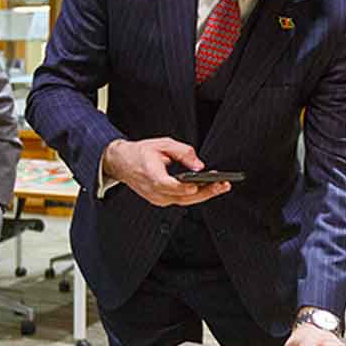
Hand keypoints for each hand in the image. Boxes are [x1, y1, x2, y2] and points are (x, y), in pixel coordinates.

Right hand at [103, 137, 230, 206]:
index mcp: (150, 175)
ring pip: (184, 201)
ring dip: (204, 195)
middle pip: (182, 197)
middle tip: (223, 185)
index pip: (168, 185)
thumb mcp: (163, 144)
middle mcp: (154, 191)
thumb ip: (183, 153)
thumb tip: (199, 165)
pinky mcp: (161, 201)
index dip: (183, 187)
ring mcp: (157, 199)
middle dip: (205, 192)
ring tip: (221, 186)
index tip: (198, 185)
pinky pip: (181, 201)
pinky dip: (194, 195)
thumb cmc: (141, 153)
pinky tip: (208, 188)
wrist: (122, 163)